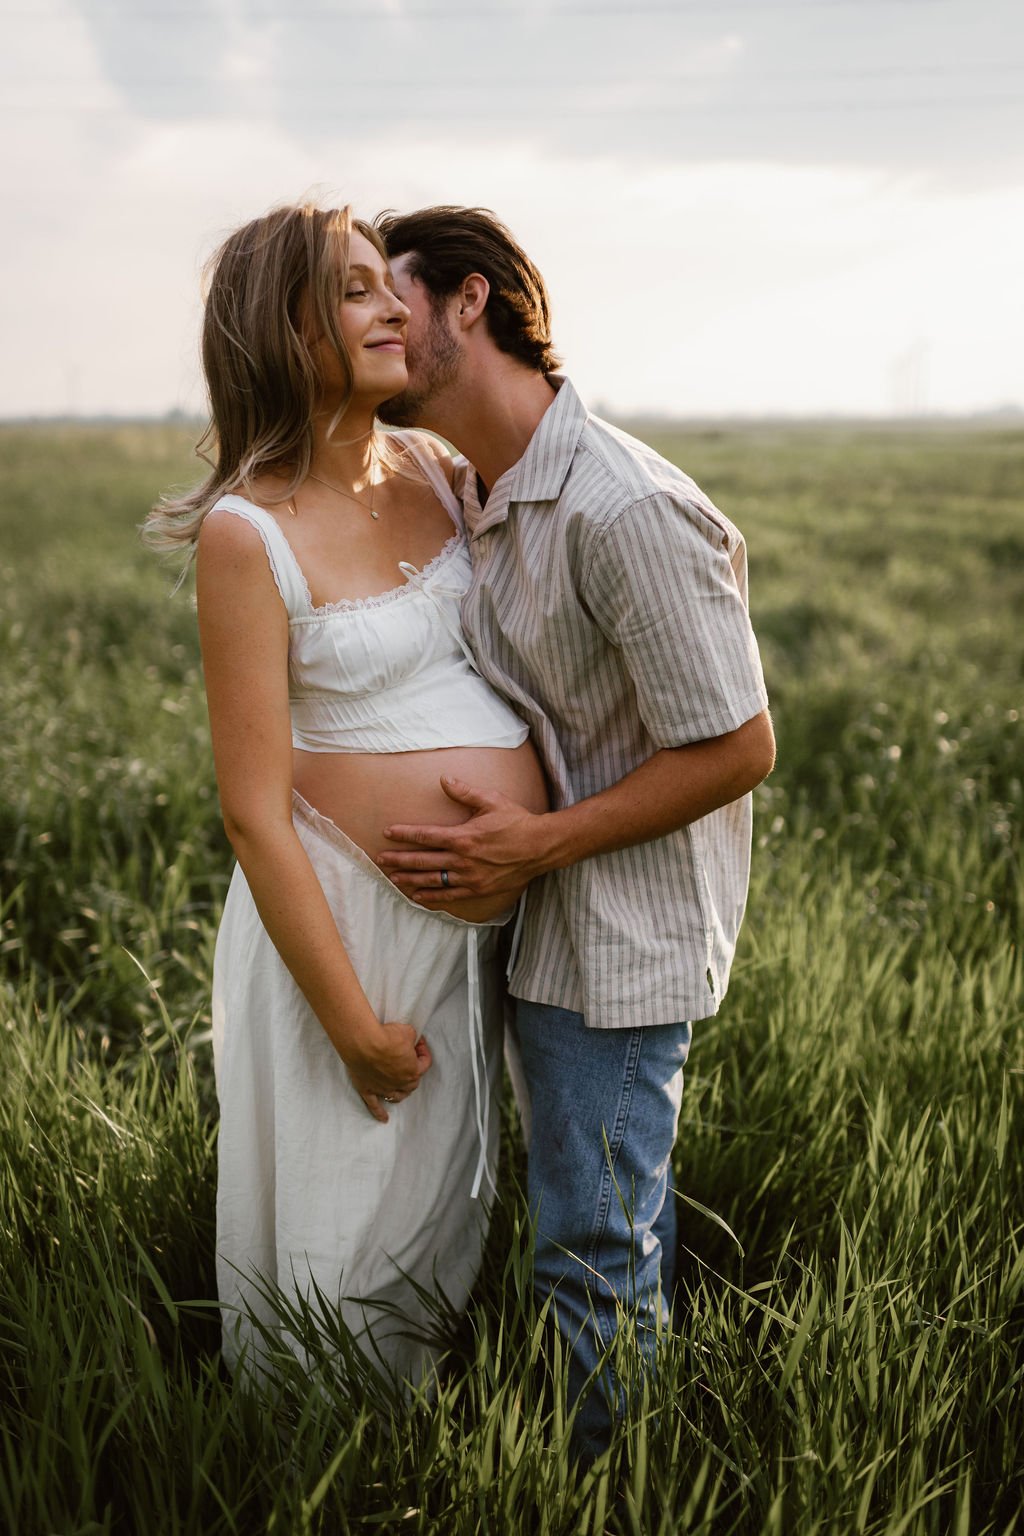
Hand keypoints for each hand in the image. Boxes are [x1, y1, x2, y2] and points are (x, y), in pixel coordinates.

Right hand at [346, 1022, 431, 1122]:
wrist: (363, 1043)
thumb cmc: (387, 1037)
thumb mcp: (407, 1031)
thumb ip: (412, 1038)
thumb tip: (411, 1039)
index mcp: (412, 1071)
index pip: (424, 1063)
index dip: (423, 1051)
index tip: (417, 1042)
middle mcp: (399, 1083)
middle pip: (412, 1083)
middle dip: (413, 1072)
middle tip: (407, 1059)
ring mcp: (383, 1089)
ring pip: (396, 1096)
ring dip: (401, 1093)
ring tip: (401, 1088)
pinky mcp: (367, 1090)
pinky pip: (374, 1106)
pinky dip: (379, 1113)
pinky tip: (384, 1119)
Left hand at [376, 776, 551, 907]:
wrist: (539, 847)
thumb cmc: (516, 821)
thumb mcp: (492, 801)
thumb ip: (465, 792)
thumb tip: (444, 779)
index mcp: (463, 837)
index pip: (425, 836)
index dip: (404, 834)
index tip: (387, 833)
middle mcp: (462, 860)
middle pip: (423, 861)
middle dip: (399, 860)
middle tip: (380, 860)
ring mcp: (469, 877)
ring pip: (432, 880)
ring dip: (410, 880)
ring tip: (393, 879)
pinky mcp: (477, 889)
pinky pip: (449, 895)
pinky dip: (431, 896)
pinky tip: (417, 896)